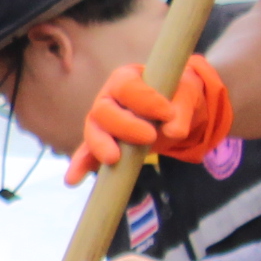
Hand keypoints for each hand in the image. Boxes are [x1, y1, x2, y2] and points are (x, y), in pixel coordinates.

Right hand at [67, 53, 229, 185]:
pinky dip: (81, 166)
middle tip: (150, 137)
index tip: (167, 113)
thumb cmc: (176, 95)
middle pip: (103, 111)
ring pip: (93, 132)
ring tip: (113, 159)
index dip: (144, 100)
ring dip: (100, 146)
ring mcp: (101, 123)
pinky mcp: (102, 144)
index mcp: (126, 80)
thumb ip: (182, 107)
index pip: (127, 87)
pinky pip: (87, 155)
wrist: (173, 111)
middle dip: (124, 125)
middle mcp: (108, 99)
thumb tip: (174, 130)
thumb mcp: (187, 93)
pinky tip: (73, 179)